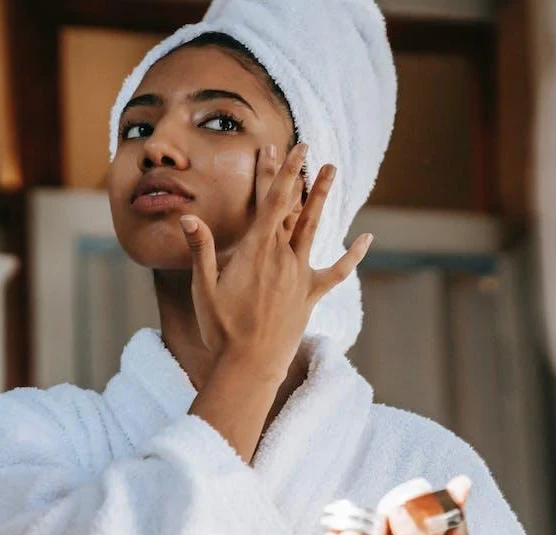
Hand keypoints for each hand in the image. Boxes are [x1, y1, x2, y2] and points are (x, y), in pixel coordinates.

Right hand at [179, 143, 372, 380]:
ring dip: (322, 198)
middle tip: (306, 147)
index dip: (283, 172)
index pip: (272, 202)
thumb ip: (201, 250)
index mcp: (256, 251)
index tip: (294, 147)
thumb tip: (188, 217)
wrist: (250, 366)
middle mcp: (282, 257)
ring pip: (313, 228)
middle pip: (290, 208)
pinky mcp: (310, 294)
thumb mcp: (203, 289)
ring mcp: (299, 275)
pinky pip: (337, 272)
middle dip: (295, 176)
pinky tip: (366, 238)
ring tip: (332, 171)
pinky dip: (352, 255)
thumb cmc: (221, 328)